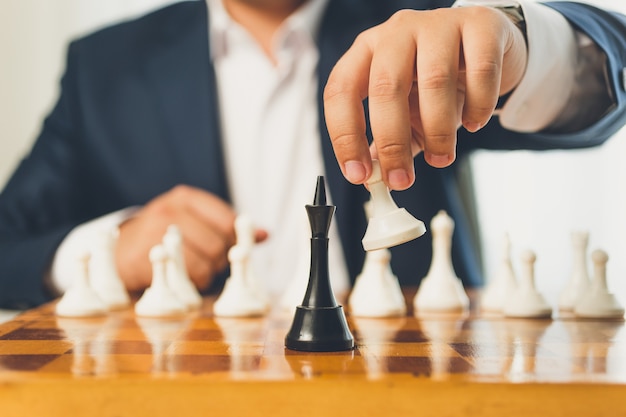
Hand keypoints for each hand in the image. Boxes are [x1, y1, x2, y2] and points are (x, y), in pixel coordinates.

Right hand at [115, 185, 267, 291]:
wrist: (117, 250)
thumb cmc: (164, 236)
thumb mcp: (195, 222)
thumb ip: (228, 227)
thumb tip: (264, 234)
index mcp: (185, 198)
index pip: (229, 221)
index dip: (232, 240)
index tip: (224, 247)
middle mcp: (169, 211)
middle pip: (219, 244)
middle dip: (219, 260)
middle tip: (207, 262)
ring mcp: (155, 234)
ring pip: (207, 263)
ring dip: (207, 274)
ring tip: (194, 269)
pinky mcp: (145, 259)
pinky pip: (188, 277)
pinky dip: (193, 284)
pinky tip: (182, 277)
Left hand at [324, 6, 526, 189]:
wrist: (486, 47)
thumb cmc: (436, 83)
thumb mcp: (405, 112)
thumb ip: (385, 144)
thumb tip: (369, 181)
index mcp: (367, 52)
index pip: (341, 91)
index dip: (345, 136)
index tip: (359, 175)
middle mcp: (397, 32)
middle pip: (385, 87)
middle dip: (392, 142)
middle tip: (402, 179)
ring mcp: (438, 23)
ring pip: (434, 80)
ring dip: (438, 130)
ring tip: (441, 157)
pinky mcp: (481, 24)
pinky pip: (480, 70)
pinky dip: (478, 106)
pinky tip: (474, 123)